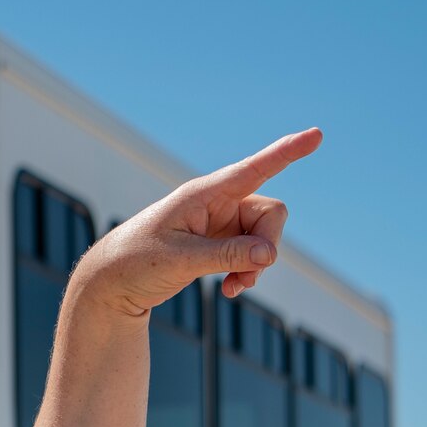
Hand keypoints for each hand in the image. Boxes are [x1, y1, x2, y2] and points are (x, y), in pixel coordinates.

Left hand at [67, 129, 321, 318]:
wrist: (109, 285)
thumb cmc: (135, 263)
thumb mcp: (180, 260)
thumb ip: (226, 255)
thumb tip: (269, 254)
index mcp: (203, 194)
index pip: (254, 169)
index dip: (288, 152)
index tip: (317, 135)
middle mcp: (216, 204)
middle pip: (271, 214)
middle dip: (269, 245)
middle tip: (248, 275)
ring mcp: (219, 225)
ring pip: (264, 238)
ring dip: (257, 266)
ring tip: (233, 289)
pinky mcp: (217, 245)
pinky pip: (250, 254)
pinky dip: (247, 273)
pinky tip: (230, 291)